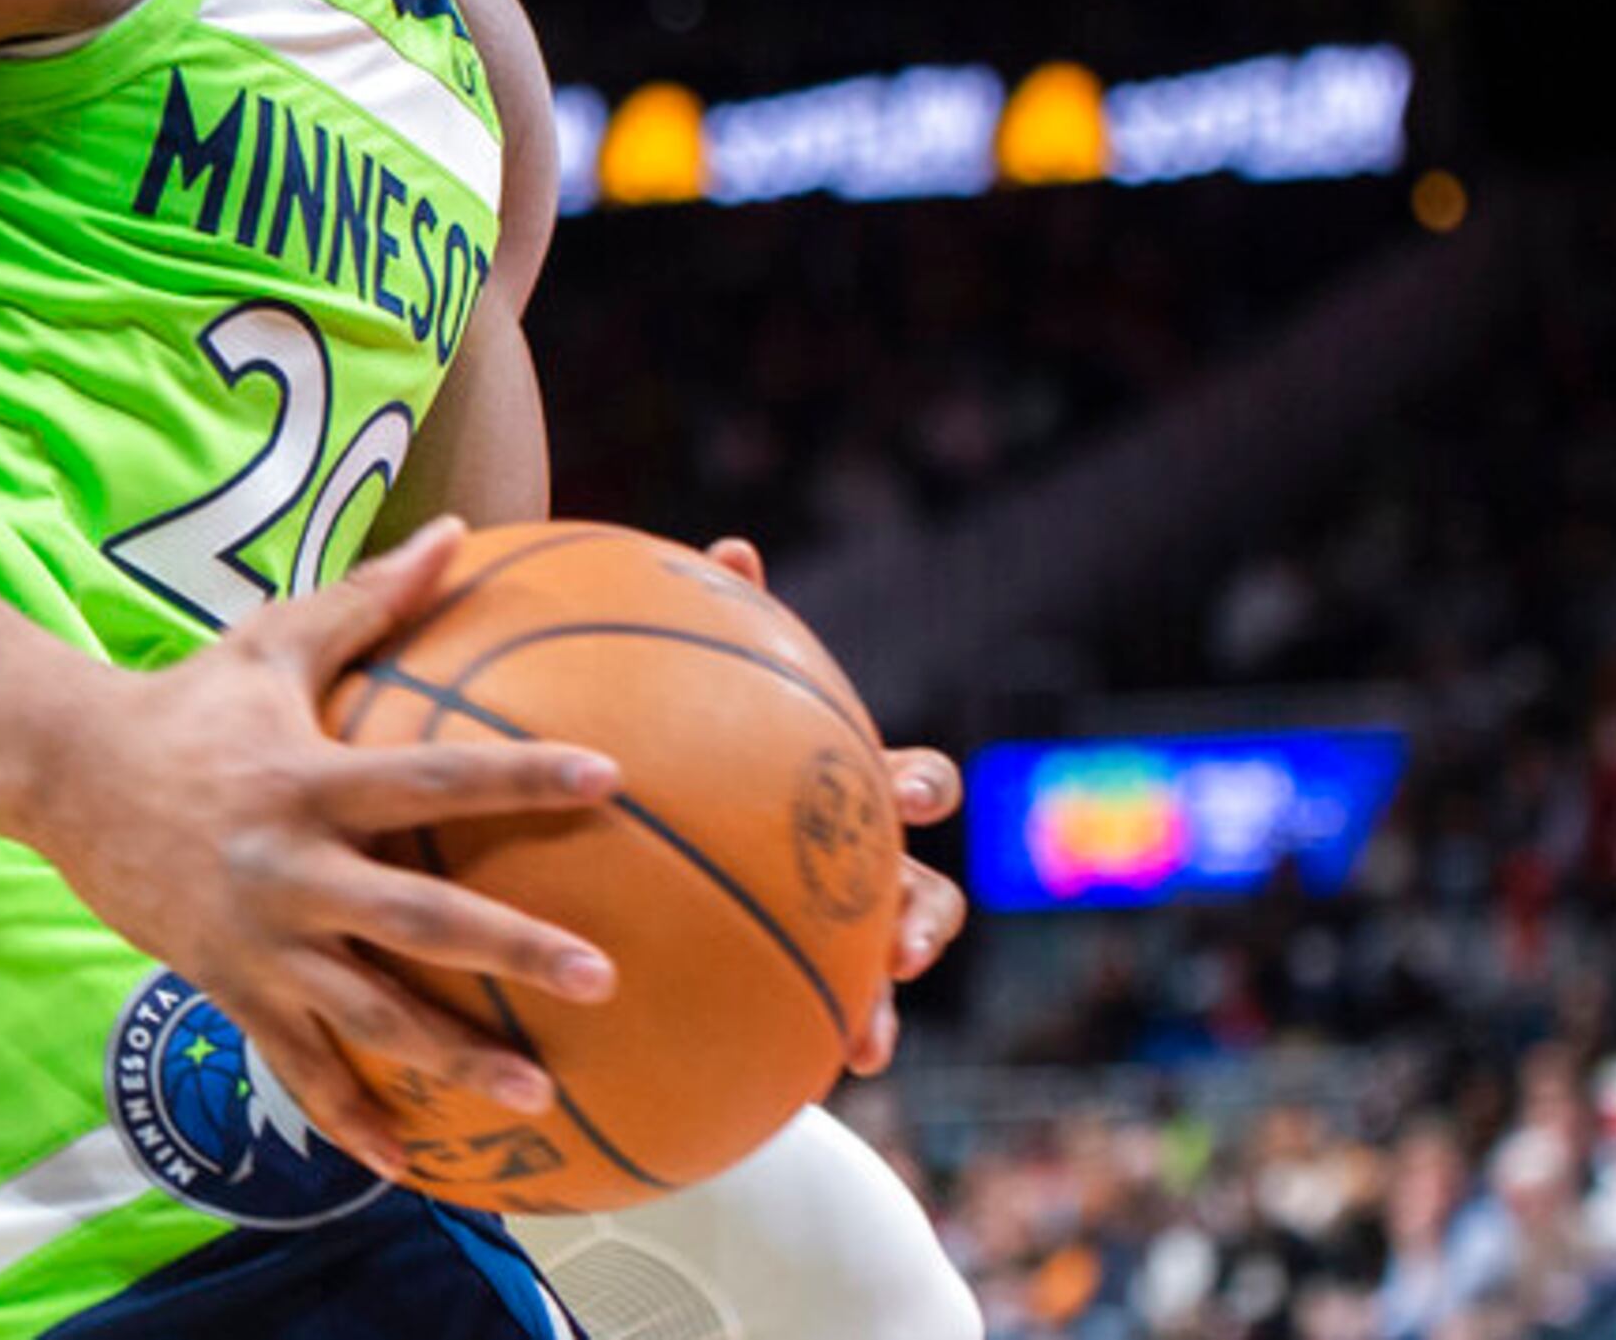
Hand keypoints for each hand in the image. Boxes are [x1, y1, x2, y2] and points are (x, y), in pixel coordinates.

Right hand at [27, 519, 624, 1175]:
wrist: (64, 779)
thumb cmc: (190, 701)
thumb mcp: (274, 640)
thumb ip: (371, 598)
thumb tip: (456, 532)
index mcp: (309, 780)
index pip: (432, 777)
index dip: (519, 775)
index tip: (608, 778)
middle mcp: (291, 869)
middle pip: (417, 918)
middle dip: (511, 952)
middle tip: (601, 979)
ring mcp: (260, 940)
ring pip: (368, 1014)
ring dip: (451, 1061)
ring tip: (535, 1098)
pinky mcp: (232, 988)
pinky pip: (300, 1065)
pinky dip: (353, 1118)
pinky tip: (414, 1164)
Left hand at [703, 536, 966, 1073]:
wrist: (686, 860)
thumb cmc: (708, 764)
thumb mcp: (704, 704)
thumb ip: (720, 634)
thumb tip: (733, 547)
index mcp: (854, 793)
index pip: (910, 782)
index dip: (919, 786)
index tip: (904, 795)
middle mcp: (871, 863)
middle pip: (928, 888)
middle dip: (925, 914)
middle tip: (902, 940)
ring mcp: (852, 933)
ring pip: (892, 971)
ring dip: (885, 1005)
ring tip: (869, 1037)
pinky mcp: (822, 987)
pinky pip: (842, 1020)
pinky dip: (844, 1039)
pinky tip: (825, 1068)